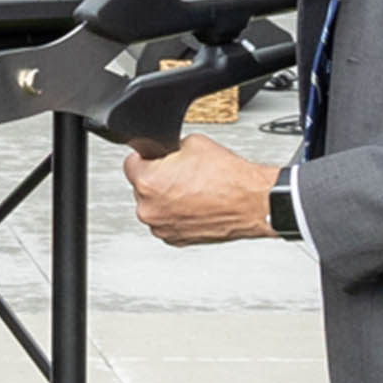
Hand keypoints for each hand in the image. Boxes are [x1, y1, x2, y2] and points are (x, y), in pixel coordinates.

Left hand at [120, 136, 279, 246]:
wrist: (252, 202)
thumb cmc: (228, 177)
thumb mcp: (192, 143)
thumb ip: (168, 148)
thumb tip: (163, 152)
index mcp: (148, 182)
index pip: (131, 164)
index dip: (146, 158)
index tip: (156, 159)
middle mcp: (150, 209)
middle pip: (142, 187)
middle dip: (158, 179)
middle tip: (182, 174)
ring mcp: (162, 227)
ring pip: (155, 206)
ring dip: (167, 198)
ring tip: (193, 190)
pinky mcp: (175, 240)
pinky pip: (167, 222)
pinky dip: (177, 214)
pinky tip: (196, 204)